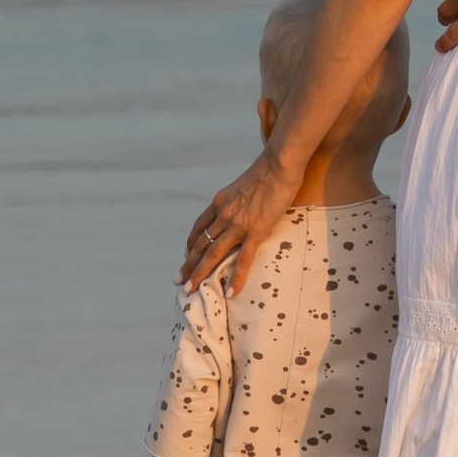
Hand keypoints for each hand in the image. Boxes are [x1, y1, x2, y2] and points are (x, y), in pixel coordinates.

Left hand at [182, 148, 297, 292]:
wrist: (279, 164)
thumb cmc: (269, 169)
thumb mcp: (245, 183)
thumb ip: (241, 197)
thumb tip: (247, 201)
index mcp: (220, 201)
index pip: (199, 227)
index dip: (191, 242)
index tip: (186, 254)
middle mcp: (224, 214)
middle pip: (200, 244)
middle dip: (188, 264)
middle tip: (178, 281)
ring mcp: (238, 224)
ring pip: (213, 254)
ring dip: (199, 274)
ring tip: (190, 290)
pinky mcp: (256, 231)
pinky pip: (243, 259)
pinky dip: (236, 277)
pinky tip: (231, 292)